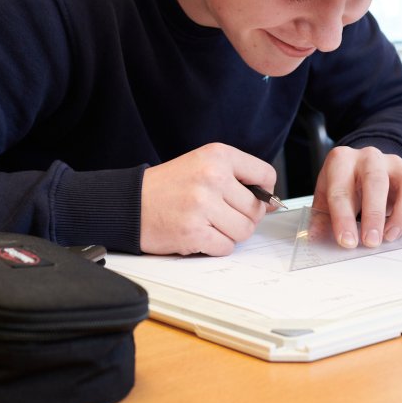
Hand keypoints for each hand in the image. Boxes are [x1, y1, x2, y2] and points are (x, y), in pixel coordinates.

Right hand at [140, 142, 280, 256]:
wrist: (130, 203)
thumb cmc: (167, 187)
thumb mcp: (202, 165)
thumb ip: (237, 178)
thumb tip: (271, 202)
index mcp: (217, 156)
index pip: (265, 175)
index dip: (263, 192)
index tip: (253, 198)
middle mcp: (212, 176)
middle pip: (256, 209)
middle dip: (243, 217)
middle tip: (220, 214)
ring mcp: (203, 205)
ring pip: (244, 231)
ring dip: (229, 233)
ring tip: (208, 223)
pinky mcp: (194, 231)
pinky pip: (226, 247)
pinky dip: (215, 246)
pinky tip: (199, 233)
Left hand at [312, 145, 401, 248]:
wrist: (367, 169)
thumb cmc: (346, 185)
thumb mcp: (327, 196)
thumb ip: (321, 217)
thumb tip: (315, 239)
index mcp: (342, 160)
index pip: (341, 189)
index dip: (342, 218)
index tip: (346, 241)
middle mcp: (371, 157)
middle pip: (376, 182)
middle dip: (374, 215)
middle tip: (371, 242)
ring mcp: (397, 165)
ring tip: (389, 237)